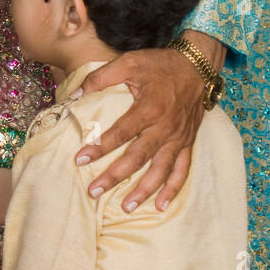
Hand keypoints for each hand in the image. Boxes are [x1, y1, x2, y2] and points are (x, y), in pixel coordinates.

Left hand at [73, 38, 217, 210]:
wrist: (195, 66)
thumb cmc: (159, 64)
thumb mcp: (127, 62)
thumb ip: (99, 78)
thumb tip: (74, 95)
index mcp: (149, 109)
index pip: (120, 134)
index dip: (99, 147)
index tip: (80, 160)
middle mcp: (165, 128)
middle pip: (137, 158)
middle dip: (115, 176)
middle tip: (94, 191)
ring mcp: (178, 138)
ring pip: (160, 171)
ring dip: (143, 190)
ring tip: (126, 207)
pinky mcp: (188, 143)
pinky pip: (182, 170)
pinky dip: (173, 189)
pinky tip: (160, 205)